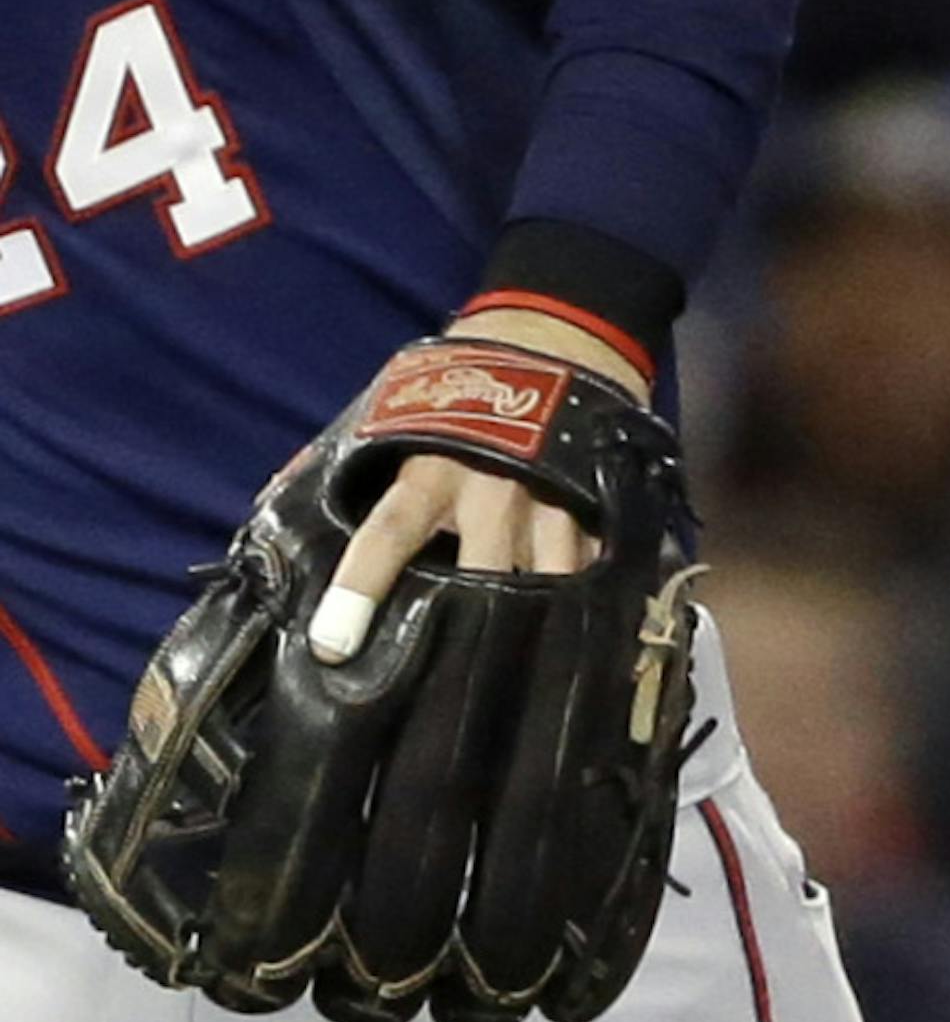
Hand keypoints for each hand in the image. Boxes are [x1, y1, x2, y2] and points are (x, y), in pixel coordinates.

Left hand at [305, 307, 645, 663]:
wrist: (554, 335)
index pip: (389, 532)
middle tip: (454, 686)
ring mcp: (553, 500)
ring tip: (525, 674)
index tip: (334, 645)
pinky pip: (598, 566)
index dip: (360, 588)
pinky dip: (590, 600)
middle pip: (487, 575)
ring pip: (553, 580)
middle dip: (474, 626)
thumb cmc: (460, 386)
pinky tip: (584, 634)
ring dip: (538, 624)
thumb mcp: (399, 414)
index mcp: (432, 471)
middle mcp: (495, 490)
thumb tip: (278, 498)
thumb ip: (351, 459)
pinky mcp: (597, 504)